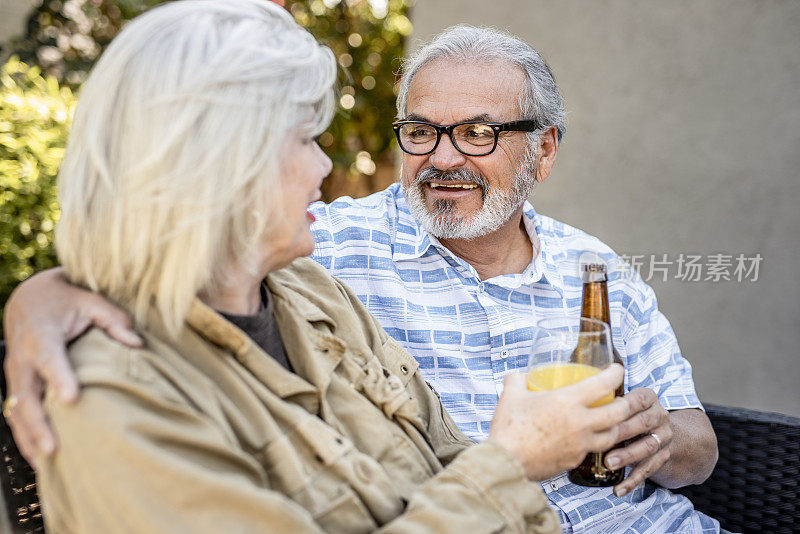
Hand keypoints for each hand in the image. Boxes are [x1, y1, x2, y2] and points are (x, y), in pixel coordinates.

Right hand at [3, 267, 141, 466]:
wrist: (30, 298)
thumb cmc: (67, 300)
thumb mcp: (92, 300)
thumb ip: (114, 319)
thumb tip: (136, 343)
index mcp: (42, 333)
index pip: (49, 358)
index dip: (59, 378)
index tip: (72, 398)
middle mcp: (22, 356)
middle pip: (26, 393)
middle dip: (37, 422)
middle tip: (54, 447)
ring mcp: (15, 372)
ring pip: (16, 408)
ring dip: (28, 436)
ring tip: (46, 462)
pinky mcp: (16, 383)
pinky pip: (15, 412)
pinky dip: (24, 435)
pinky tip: (38, 457)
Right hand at [489, 364, 633, 480]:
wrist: (506, 462)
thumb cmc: (509, 428)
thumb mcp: (510, 395)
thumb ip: (517, 380)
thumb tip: (519, 376)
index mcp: (567, 402)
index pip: (603, 384)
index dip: (615, 374)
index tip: (617, 370)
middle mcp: (580, 423)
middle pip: (618, 412)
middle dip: (626, 403)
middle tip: (621, 397)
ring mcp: (580, 445)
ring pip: (612, 435)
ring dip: (615, 426)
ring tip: (610, 420)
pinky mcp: (574, 461)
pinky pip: (592, 450)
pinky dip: (594, 442)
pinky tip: (585, 439)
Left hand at [603, 388, 671, 496]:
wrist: (657, 429)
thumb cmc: (628, 413)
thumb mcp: (622, 402)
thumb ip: (607, 402)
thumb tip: (576, 401)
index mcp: (648, 398)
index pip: (638, 400)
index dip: (622, 407)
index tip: (604, 414)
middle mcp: (660, 415)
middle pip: (642, 423)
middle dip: (621, 433)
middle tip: (601, 441)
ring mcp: (664, 436)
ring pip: (648, 447)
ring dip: (627, 456)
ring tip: (608, 463)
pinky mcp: (664, 455)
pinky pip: (650, 469)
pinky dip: (633, 480)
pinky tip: (618, 489)